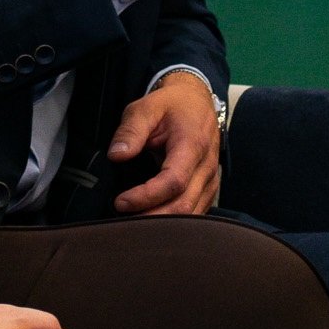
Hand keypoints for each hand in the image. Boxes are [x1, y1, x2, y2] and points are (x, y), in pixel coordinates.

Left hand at [109, 74, 219, 216]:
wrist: (196, 103)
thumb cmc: (171, 106)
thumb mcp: (146, 108)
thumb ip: (131, 131)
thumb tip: (116, 155)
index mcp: (192, 144)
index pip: (173, 181)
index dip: (147, 196)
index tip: (121, 201)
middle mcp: (207, 166)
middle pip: (183, 205)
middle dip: (152, 218)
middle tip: (122, 221)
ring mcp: (211, 180)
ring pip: (190, 214)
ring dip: (162, 224)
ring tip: (133, 226)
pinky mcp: (209, 189)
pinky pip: (194, 213)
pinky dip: (173, 222)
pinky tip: (151, 222)